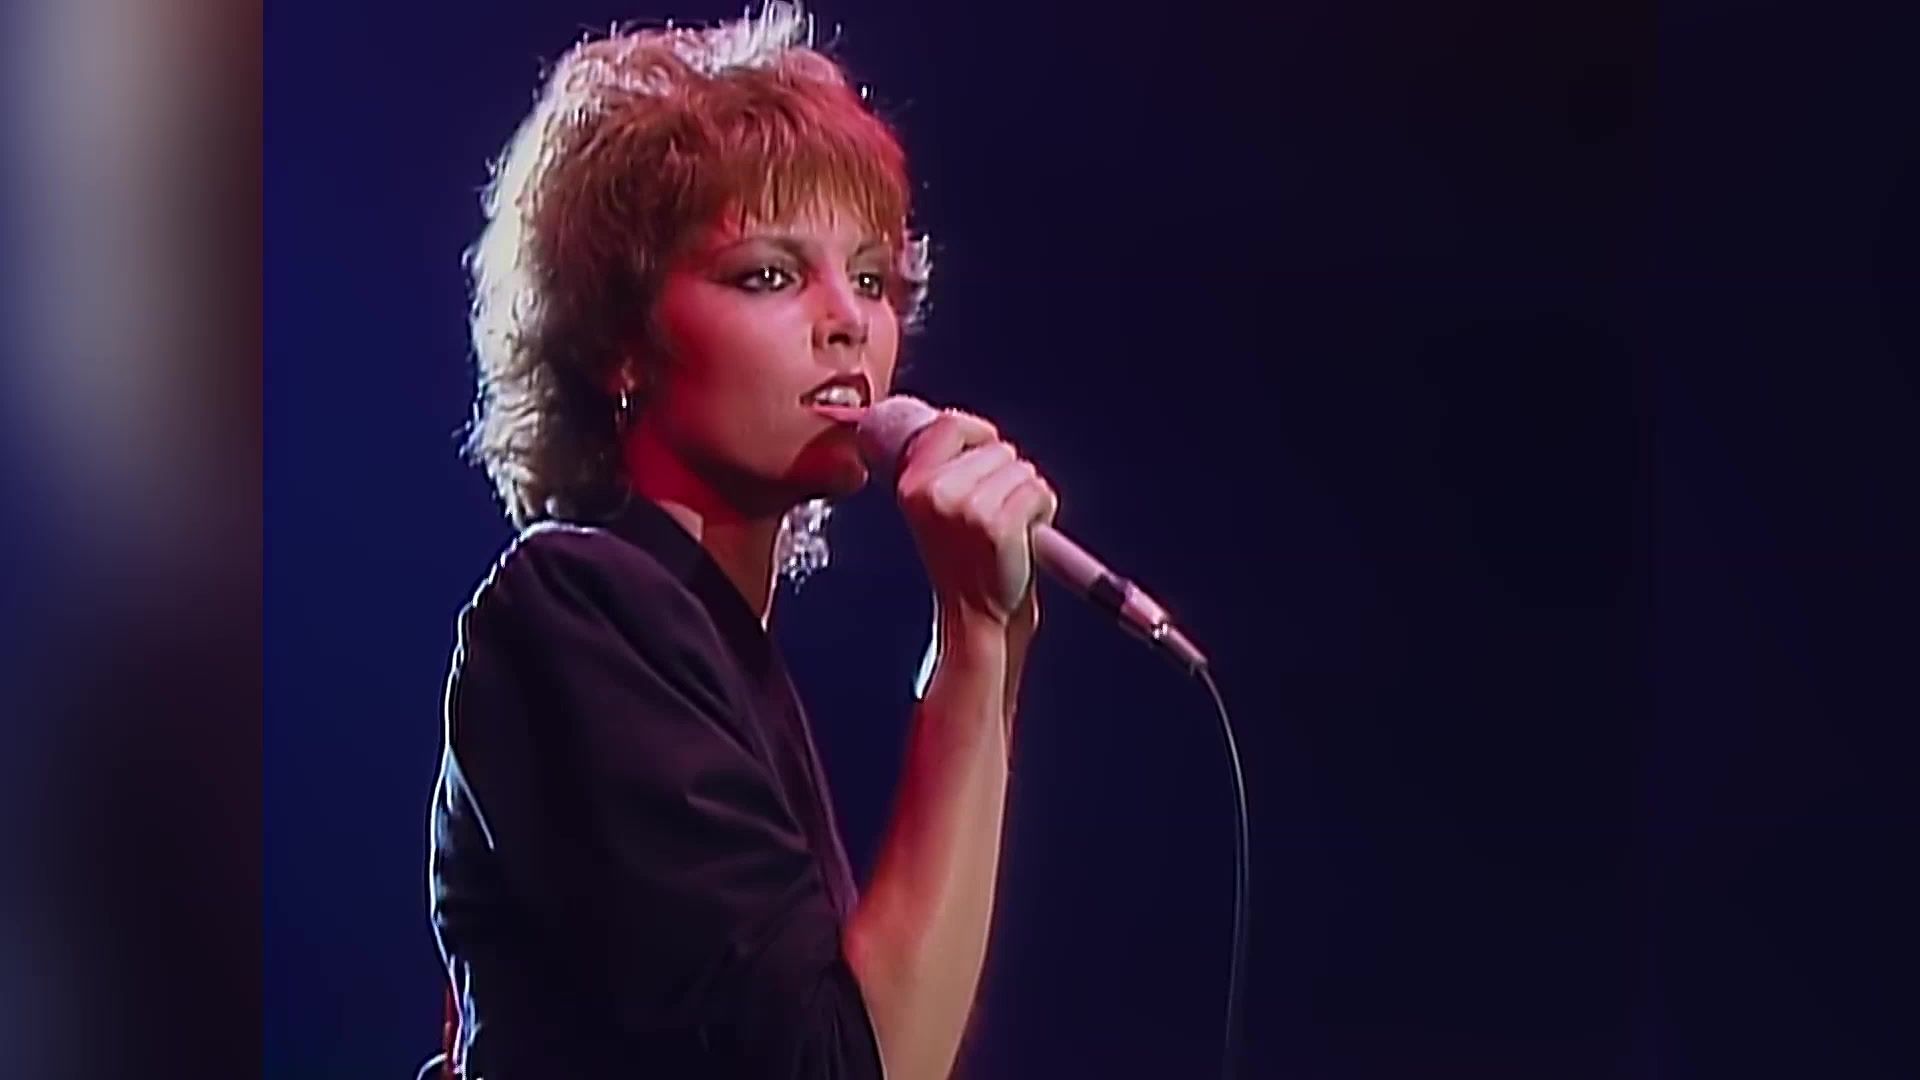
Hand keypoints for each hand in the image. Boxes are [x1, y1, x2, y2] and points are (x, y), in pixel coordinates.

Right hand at [895, 409, 1059, 628]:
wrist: (977, 618)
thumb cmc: (964, 564)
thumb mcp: (934, 509)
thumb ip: (945, 468)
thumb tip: (971, 429)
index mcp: (912, 484)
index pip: (950, 424)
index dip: (979, 431)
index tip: (990, 447)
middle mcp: (935, 491)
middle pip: (998, 447)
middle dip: (1008, 474)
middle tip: (995, 515)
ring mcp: (968, 508)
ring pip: (1023, 469)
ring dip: (1027, 495)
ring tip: (1009, 528)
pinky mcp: (1000, 524)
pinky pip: (1040, 491)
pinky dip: (1043, 510)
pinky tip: (1025, 536)